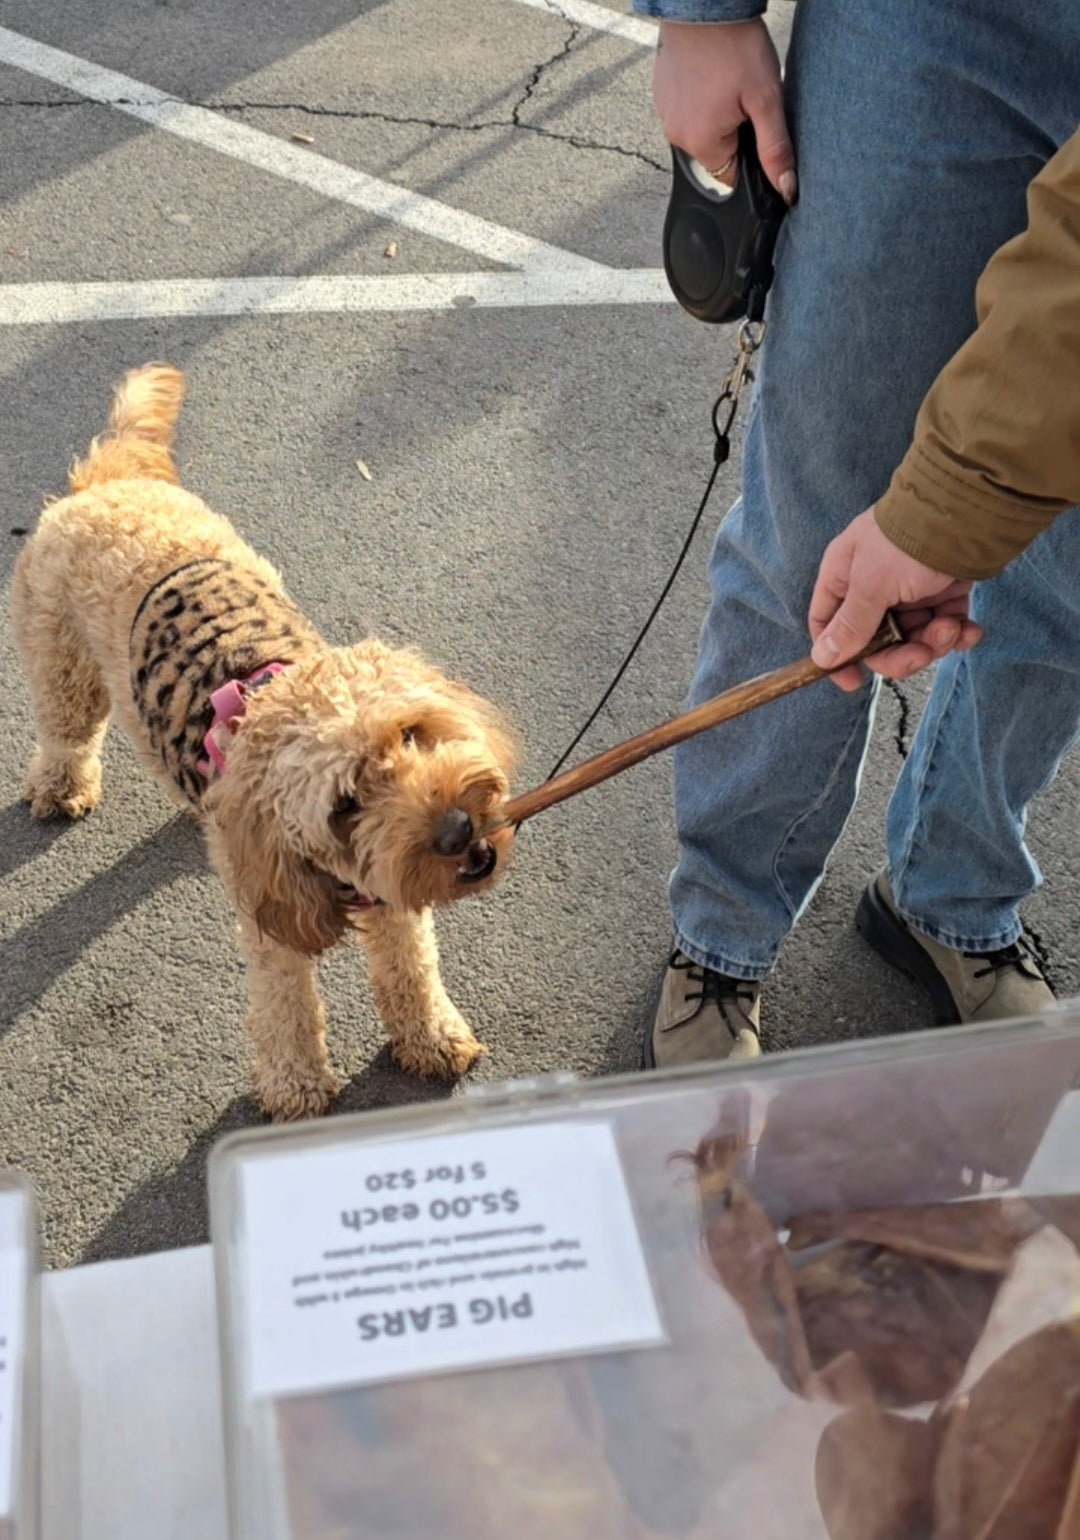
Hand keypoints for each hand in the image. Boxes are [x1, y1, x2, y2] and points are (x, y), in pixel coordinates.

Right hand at [653, 18, 795, 201]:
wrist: (704, 4)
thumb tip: (785, 188)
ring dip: (715, 113)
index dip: (749, 151)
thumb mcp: (766, 99)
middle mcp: (676, 135)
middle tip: (743, 94)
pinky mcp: (660, 94)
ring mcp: (664, 114)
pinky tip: (710, 73)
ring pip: (700, 130)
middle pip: (715, 152)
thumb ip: (775, 149)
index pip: (731, 174)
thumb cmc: (735, 46)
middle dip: (733, 130)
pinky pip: (685, 109)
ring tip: (725, 79)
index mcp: (701, 144)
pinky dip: (699, 97)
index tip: (754, 119)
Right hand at [809, 507, 982, 689]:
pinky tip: (968, 628)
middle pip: (876, 641)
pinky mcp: (942, 591)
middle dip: (901, 654)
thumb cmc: (909, 539)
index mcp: (844, 576)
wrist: (968, 511)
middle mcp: (873, 585)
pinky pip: (944, 626)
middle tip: (921, 654)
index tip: (855, 681)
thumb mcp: (872, 584)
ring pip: (913, 637)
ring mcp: (909, 589)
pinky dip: (957, 632)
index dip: (837, 655)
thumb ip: (850, 624)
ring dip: (934, 642)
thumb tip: (821, 657)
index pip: (827, 624)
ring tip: (952, 628)